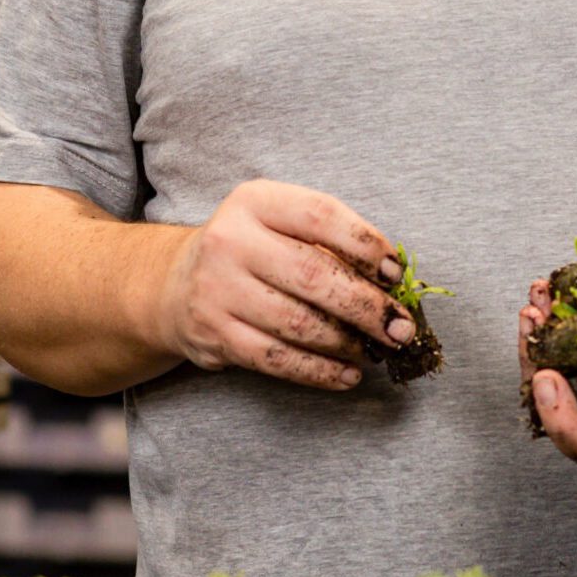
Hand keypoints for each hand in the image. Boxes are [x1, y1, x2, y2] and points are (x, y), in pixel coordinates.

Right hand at [156, 180, 414, 390]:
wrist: (175, 284)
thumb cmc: (251, 249)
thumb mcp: (277, 222)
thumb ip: (327, 239)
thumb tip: (391, 279)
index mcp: (255, 201)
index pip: (321, 216)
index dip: (365, 244)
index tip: (396, 272)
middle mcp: (230, 241)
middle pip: (313, 275)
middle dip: (367, 306)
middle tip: (401, 327)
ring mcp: (218, 289)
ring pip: (298, 323)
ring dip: (348, 342)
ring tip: (378, 349)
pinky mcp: (214, 334)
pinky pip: (277, 360)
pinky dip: (319, 371)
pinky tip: (348, 374)